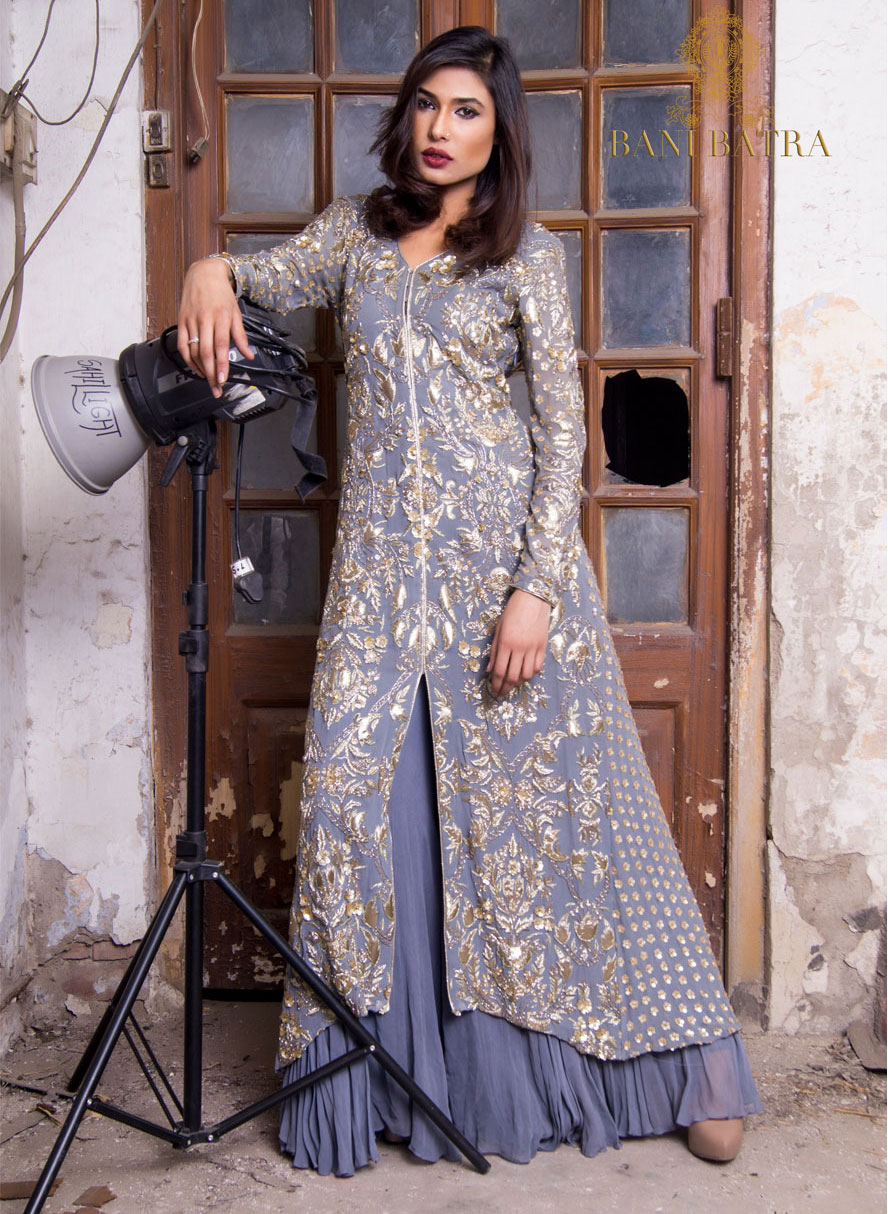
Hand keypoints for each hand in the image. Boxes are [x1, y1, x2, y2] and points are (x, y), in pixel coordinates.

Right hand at [177, 258, 252, 397]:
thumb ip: (241, 336)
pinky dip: (188, 359)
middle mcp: (204, 319)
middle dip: (211, 373)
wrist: (204, 274)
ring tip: (208, 380)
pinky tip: (196, 368)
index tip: (223, 379)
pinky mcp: (181, 321)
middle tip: (215, 388)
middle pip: (205, 352)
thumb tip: (249, 355)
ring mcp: (191, 320)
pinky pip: (182, 345)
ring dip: (200, 369)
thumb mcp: (236, 313)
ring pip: (192, 350)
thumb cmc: (221, 294)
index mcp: (221, 317)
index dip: (221, 364)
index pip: (220, 346)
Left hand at [486, 588, 550, 698]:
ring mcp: (533, 647)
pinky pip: (538, 666)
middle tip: (501, 694)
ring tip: (512, 684)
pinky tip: (525, 673)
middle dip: (505, 688)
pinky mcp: (543, 646)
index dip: (496, 685)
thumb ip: (494, 651)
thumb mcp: (498, 629)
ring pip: (527, 674)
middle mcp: (520, 647)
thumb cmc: (512, 611)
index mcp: (506, 643)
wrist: (533, 598)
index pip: (500, 671)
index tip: (493, 692)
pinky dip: (531, 673)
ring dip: (518, 682)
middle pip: (513, 676)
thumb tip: (490, 670)